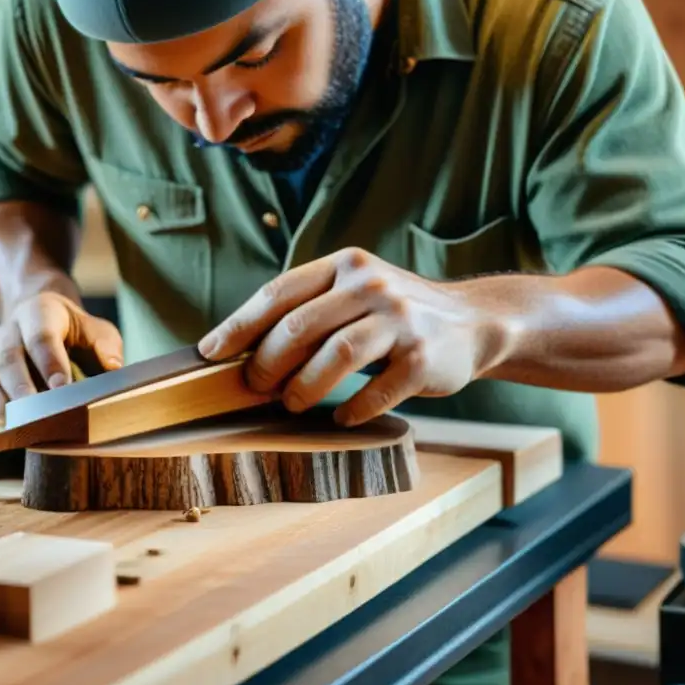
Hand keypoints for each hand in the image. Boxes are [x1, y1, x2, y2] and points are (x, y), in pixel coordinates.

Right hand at [0, 292, 123, 422]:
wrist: (40, 317)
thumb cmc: (75, 332)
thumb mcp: (96, 330)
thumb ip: (105, 346)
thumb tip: (112, 368)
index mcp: (39, 312)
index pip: (42, 337)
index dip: (50, 362)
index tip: (62, 388)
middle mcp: (9, 329)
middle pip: (9, 357)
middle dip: (20, 386)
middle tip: (31, 412)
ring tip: (6, 419)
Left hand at [198, 248, 493, 425]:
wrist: (474, 323)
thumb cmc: (396, 315)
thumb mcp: (355, 293)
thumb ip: (311, 309)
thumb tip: (242, 350)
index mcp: (346, 266)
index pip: (280, 292)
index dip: (239, 324)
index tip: (210, 352)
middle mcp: (372, 285)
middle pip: (300, 327)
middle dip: (267, 364)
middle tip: (254, 388)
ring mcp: (401, 320)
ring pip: (335, 356)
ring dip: (304, 388)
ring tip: (292, 404)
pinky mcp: (424, 358)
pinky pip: (375, 392)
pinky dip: (350, 410)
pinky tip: (340, 418)